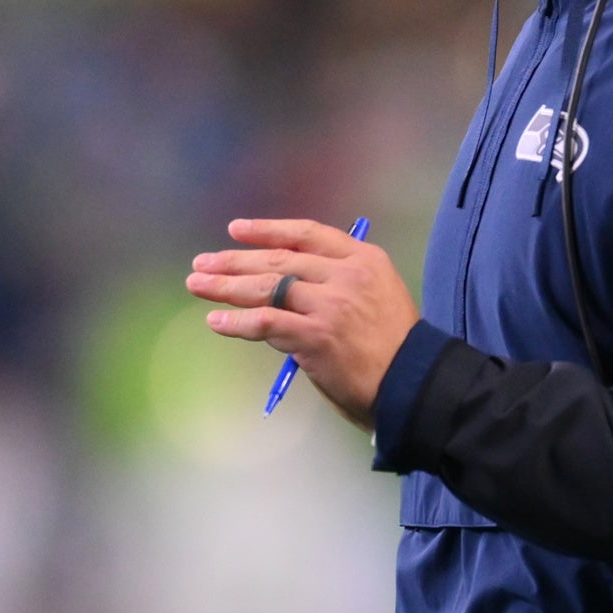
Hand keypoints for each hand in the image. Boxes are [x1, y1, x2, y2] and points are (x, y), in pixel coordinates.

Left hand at [186, 218, 419, 429]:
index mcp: (363, 258)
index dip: (268, 230)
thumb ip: (337, 282)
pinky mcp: (316, 335)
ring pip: (268, 287)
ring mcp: (330, 304)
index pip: (307, 233)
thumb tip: (286, 286)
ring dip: (227, 286)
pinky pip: (265, 323)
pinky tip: (216, 320)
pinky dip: (237, 322)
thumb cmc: (393, 345)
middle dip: (236, 260)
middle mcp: (346, 274)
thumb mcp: (375, 295)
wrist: (413, 383)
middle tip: (203, 264)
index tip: (236, 230)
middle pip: (281, 259)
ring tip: (199, 285)